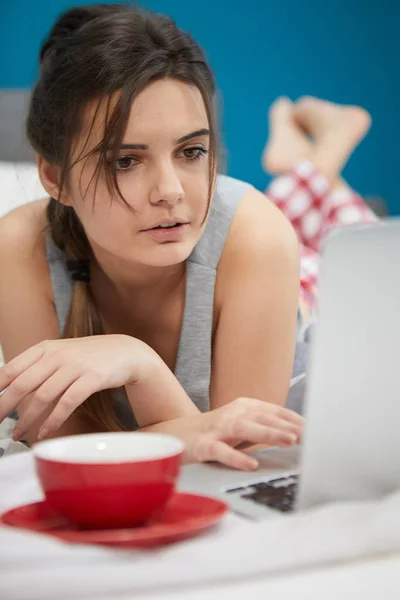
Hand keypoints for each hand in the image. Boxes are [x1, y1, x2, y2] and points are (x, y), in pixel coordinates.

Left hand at [0, 335, 157, 440]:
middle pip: (22, 384)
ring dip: (27, 419)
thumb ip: (37, 367)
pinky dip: (53, 421)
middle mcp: (57, 355)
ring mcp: (75, 366)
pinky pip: (67, 403)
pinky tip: (45, 432)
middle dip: (4, 407)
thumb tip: (8, 388)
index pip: (11, 368)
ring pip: (42, 396)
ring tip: (18, 435)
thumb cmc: (89, 357)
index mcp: (45, 348)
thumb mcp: (61, 353)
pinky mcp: (92, 379)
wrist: (125, 351)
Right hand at [183, 397, 302, 469]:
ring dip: (269, 433)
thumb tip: (300, 434)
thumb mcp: (243, 425)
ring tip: (290, 441)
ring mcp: (217, 429)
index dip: (296, 420)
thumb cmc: (217, 432)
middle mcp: (233, 414)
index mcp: (244, 407)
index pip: (275, 411)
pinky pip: (221, 451)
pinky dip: (236, 458)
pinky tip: (251, 465)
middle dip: (287, 426)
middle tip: (309, 435)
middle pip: (263, 418)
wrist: (178, 435)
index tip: (317, 429)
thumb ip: (266, 427)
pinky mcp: (204, 446)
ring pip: (245, 429)